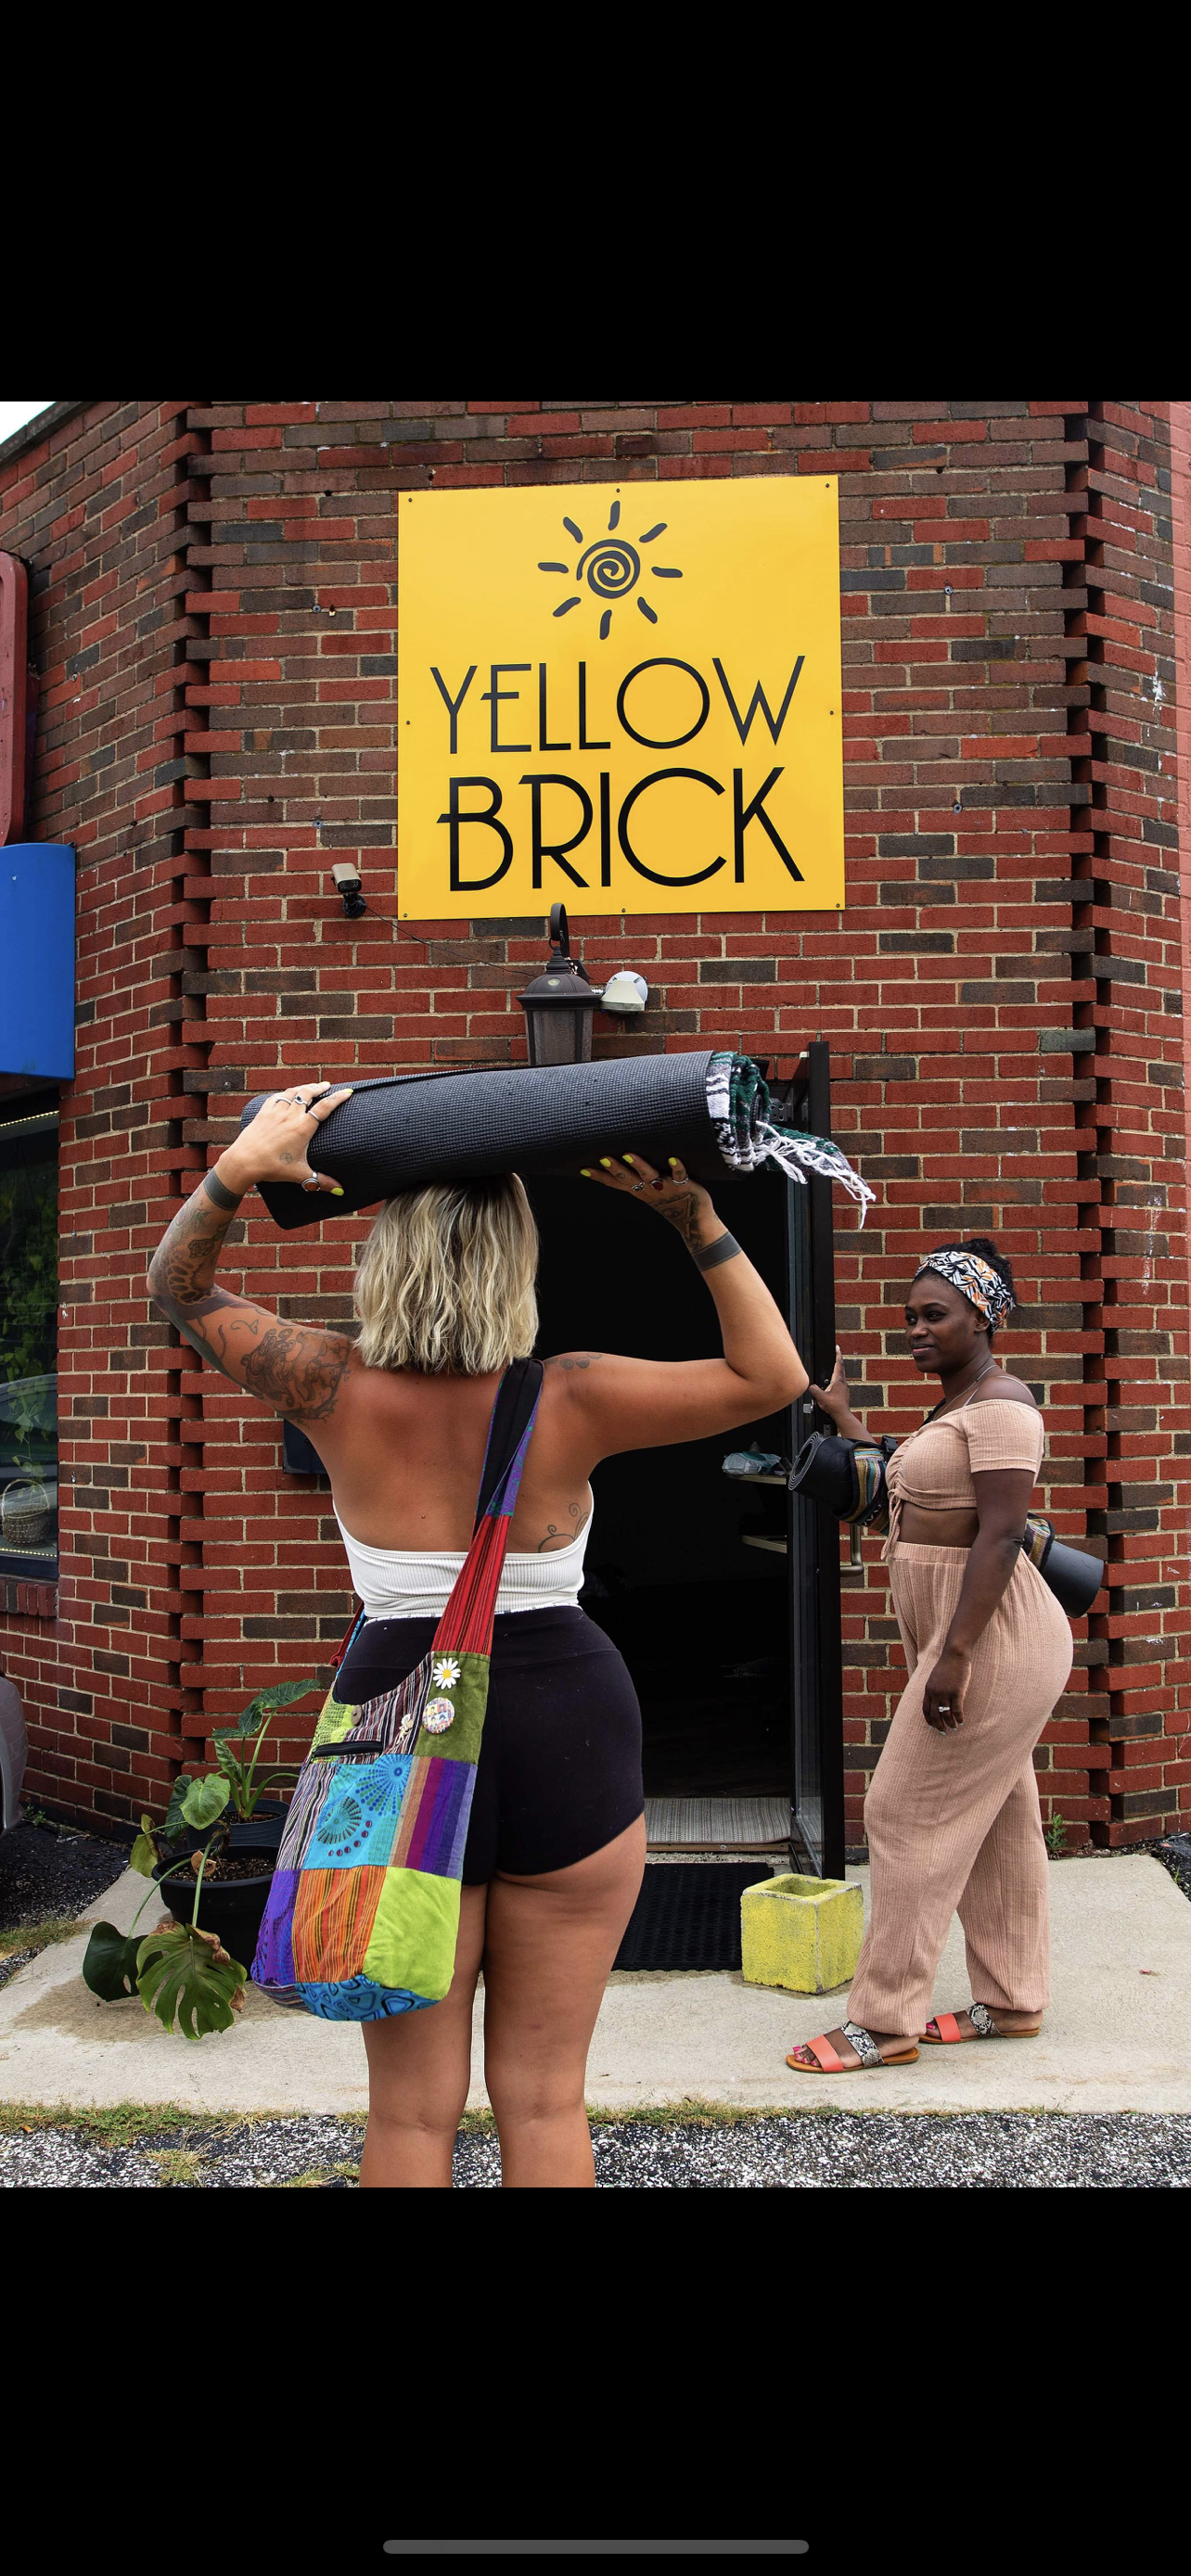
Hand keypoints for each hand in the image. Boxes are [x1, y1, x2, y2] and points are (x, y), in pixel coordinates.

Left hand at [219, 1081, 353, 1193]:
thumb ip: (322, 1181)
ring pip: (292, 1092)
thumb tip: (340, 1191)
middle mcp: (290, 1116)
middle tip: (328, 1086)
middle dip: (319, 1087)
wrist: (244, 1161)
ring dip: (303, 1087)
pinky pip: (276, 1098)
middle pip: (308, 1093)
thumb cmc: (272, 1168)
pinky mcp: (263, 1113)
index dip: (337, 1098)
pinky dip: (284, 1094)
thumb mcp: (300, 1175)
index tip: (347, 1092)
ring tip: (310, 1087)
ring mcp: (275, 1112)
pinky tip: (286, 1095)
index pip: (324, 1107)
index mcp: (302, 1128)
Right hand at [580, 1150, 719, 1254]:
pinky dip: (677, 1167)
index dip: (599, 1176)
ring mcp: (664, 1187)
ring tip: (629, 1155)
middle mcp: (648, 1189)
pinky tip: (674, 1158)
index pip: (614, 1183)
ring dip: (640, 1166)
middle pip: (628, 1179)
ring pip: (649, 1175)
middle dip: (615, 1168)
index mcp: (638, 1190)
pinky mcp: (683, 1184)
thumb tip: (622, 1156)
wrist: (694, 1218)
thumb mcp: (647, 1189)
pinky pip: (679, 1175)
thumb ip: (635, 1176)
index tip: (582, 1168)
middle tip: (602, 1157)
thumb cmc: (669, 1198)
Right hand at [808, 1344, 850, 1421]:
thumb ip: (814, 1390)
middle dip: (838, 1359)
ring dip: (837, 1369)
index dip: (838, 1354)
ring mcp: (844, 1388)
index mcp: (838, 1381)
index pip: (838, 1364)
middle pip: (841, 1368)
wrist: (842, 1415)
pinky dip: (837, 1378)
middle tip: (836, 1353)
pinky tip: (832, 1382)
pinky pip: (840, 1382)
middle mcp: (843, 1382)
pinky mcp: (844, 1393)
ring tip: (833, 1366)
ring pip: (841, 1375)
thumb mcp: (821, 1397)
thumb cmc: (834, 1407)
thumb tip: (810, 1386)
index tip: (837, 1347)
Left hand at [922, 1645, 969, 1731]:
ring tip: (954, 1728)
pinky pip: (957, 1710)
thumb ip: (935, 1688)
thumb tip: (937, 1699)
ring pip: (946, 1714)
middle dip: (939, 1725)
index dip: (929, 1719)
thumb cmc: (947, 1665)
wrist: (954, 1655)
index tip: (933, 1726)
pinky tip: (962, 1722)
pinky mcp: (957, 1692)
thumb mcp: (936, 1677)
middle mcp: (935, 1693)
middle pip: (935, 1714)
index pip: (926, 1709)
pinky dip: (959, 1718)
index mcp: (928, 1689)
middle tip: (943, 1732)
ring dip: (950, 1723)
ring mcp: (946, 1693)